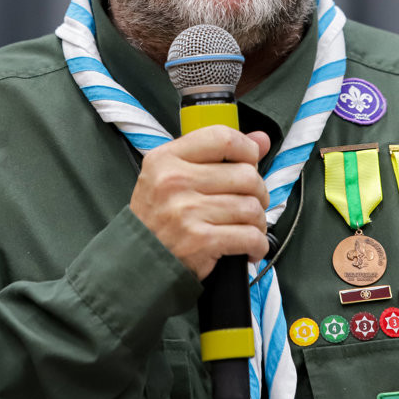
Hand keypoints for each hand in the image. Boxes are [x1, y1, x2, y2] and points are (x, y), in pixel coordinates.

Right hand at [129, 126, 270, 279]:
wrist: (137, 260)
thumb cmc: (159, 215)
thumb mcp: (174, 174)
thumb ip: (218, 153)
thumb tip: (262, 139)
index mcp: (166, 158)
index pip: (222, 138)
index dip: (247, 149)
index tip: (251, 162)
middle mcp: (174, 181)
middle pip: (246, 175)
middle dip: (258, 191)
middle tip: (252, 202)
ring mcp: (186, 211)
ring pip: (251, 207)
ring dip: (258, 220)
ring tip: (249, 226)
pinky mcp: (200, 241)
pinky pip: (250, 236)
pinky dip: (258, 244)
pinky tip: (251, 247)